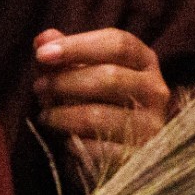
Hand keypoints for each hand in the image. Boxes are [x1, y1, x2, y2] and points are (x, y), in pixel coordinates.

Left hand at [35, 28, 170, 183]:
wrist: (119, 155)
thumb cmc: (98, 104)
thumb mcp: (81, 75)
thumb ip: (64, 56)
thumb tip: (44, 38)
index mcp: (145, 62)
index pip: (118, 43)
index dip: (77, 46)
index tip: (41, 54)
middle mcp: (155, 91)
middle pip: (110, 76)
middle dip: (65, 81)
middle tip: (39, 87)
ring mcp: (151, 125)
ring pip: (98, 115)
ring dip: (61, 114)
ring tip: (46, 115)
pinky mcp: (138, 156)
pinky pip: (96, 148)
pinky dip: (73, 144)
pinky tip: (66, 140)